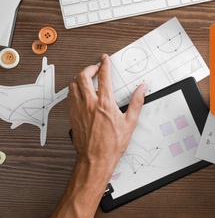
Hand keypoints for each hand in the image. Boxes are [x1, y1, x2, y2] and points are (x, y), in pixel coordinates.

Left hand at [68, 54, 146, 170]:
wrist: (96, 159)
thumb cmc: (112, 144)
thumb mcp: (130, 122)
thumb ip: (136, 102)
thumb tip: (142, 89)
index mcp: (105, 103)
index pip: (103, 76)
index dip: (104, 64)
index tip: (105, 59)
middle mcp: (90, 104)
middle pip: (83, 76)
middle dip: (89, 68)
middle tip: (95, 68)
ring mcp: (79, 109)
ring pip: (73, 85)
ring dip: (79, 78)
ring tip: (86, 79)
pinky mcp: (73, 116)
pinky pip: (69, 97)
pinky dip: (74, 90)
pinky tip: (79, 93)